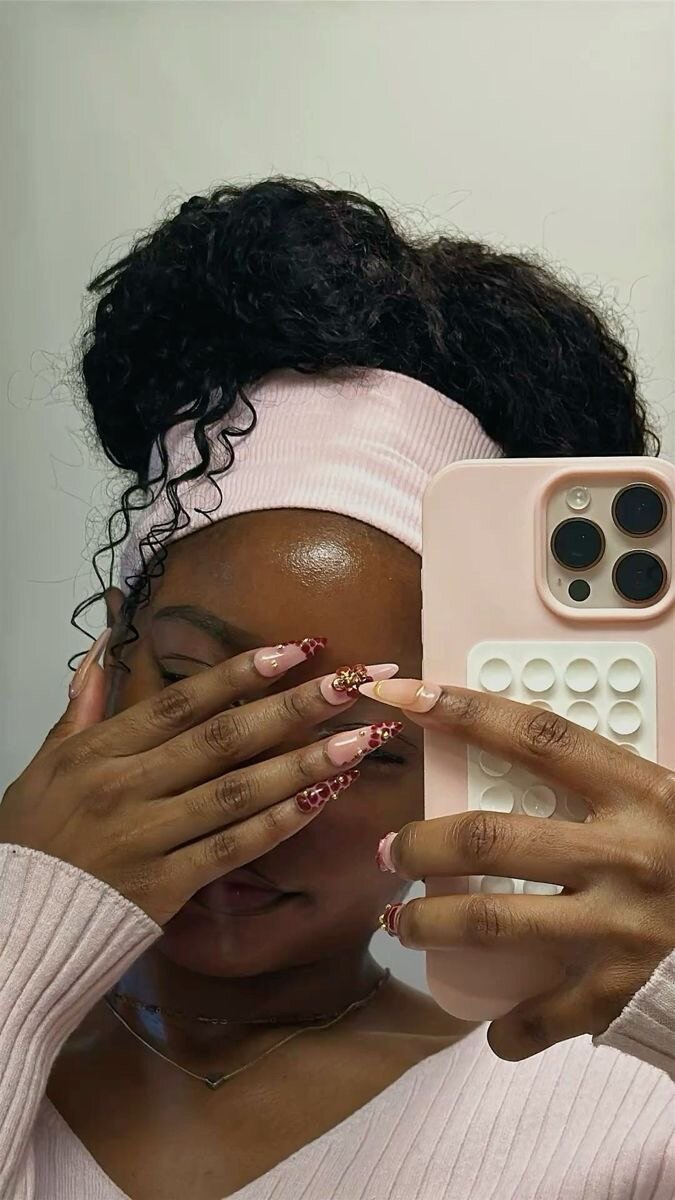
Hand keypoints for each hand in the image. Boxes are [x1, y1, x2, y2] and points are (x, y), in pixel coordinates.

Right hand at [1, 639, 399, 924]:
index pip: (183, 702)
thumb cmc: (33, 843)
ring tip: (361, 738)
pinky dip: (279, 821)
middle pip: (223, 738)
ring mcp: (149, 837)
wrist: (12, 929)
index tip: (296, 648)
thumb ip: (81, 707)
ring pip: (238, 790)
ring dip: (304, 761)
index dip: (242, 673)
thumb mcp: (43, 765)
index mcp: (100, 752)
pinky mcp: (165, 886)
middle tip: (352, 681)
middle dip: (293, 706)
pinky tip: (323, 797)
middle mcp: (128, 787)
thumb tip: (103, 647)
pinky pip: (232, 848)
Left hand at [362, 677, 674, 1060]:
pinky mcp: (624, 990)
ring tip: (401, 924)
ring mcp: (622, 925)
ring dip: (431, 924)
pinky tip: (491, 1029)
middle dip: (422, 845)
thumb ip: (605, 781)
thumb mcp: (667, 801)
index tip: (404, 696)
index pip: (536, 736)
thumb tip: (523, 750)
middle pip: (490, 837)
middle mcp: (625, 853)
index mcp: (640, 792)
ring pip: (492, 921)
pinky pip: (545, 1015)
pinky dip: (509, 1028)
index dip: (464, 710)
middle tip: (392, 851)